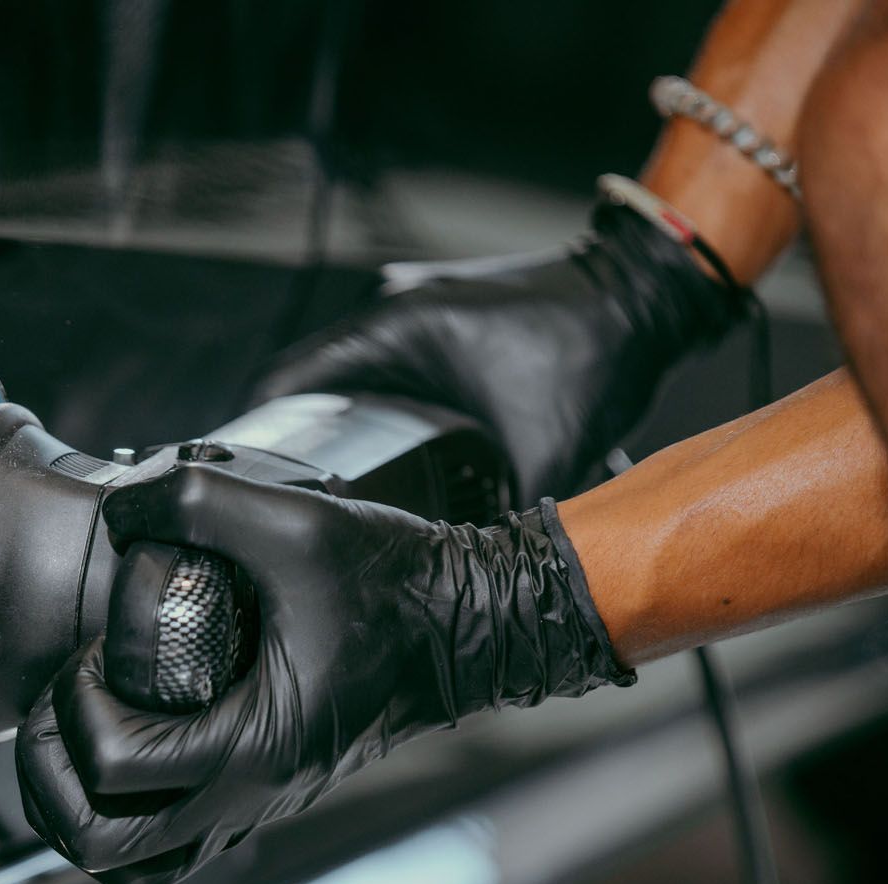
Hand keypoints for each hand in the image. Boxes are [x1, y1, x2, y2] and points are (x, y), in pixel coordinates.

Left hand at [16, 463, 632, 883]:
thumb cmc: (392, 583)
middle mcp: (245, 799)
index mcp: (249, 748)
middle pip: (99, 847)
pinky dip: (120, 821)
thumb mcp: (293, 521)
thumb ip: (196, 499)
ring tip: (73, 740)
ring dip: (75, 815)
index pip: (112, 766)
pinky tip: (117, 751)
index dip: (75, 704)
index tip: (95, 651)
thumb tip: (116, 508)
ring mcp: (251, 811)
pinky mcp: (258, 801)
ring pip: (128, 868)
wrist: (468, 628)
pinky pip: (166, 854)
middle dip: (50, 778)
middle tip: (59, 707)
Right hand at [254, 199, 736, 502]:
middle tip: (281, 510)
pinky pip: (374, 372)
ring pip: (339, 381)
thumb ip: (512, 520)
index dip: (252, 437)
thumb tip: (478, 584)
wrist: (645, 296)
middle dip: (290, 446)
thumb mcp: (547, 452)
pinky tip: (371, 458)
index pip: (282, 383)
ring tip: (320, 495)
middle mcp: (387, 310)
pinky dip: (365, 411)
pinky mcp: (430, 317)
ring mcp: (407, 309)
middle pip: (303, 388)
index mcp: (390, 329)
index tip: (242, 488)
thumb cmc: (597, 350)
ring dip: (328, 430)